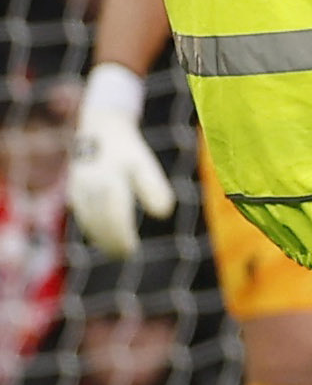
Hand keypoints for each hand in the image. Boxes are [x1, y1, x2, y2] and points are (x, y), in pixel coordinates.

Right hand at [66, 64, 169, 258]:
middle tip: (124, 255)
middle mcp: (90, 187)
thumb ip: (154, 188)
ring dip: (99, 238)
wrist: (101, 129)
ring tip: (116, 251)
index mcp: (108, 182)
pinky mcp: (74, 190)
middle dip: (110, 242)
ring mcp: (78, 189)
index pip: (114, 218)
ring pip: (87, 221)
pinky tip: (101, 237)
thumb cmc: (128, 150)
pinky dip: (91, 228)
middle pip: (99, 223)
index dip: (121, 237)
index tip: (131, 250)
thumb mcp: (145, 165)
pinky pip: (81, 214)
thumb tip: (164, 213)